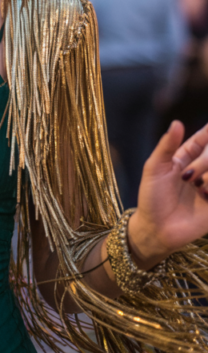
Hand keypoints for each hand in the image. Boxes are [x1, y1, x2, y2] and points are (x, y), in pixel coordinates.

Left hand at [129, 120, 207, 266]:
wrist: (156, 230)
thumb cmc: (151, 198)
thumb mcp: (154, 168)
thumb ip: (166, 146)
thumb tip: (177, 122)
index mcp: (184, 159)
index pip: (201, 140)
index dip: (207, 132)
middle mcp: (200, 170)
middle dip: (205, 161)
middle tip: (189, 177)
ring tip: (198, 188)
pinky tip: (205, 196)